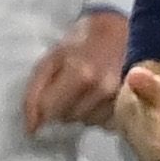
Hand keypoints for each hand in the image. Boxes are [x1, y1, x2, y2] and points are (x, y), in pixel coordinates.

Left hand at [20, 10, 128, 134]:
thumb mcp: (50, 60)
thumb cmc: (81, 43)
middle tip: (65, 89)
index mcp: (81, 74)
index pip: (50, 112)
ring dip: (79, 112)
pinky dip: (95, 113)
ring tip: (82, 91)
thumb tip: (31, 128)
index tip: (43, 100)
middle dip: (61, 109)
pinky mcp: (129, 104)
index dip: (42, 109)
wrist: (118, 32)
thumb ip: (35, 92)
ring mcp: (119, 98)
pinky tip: (96, 97)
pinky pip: (103, 121)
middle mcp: (103, 89)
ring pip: (86, 122)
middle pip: (68, 119)